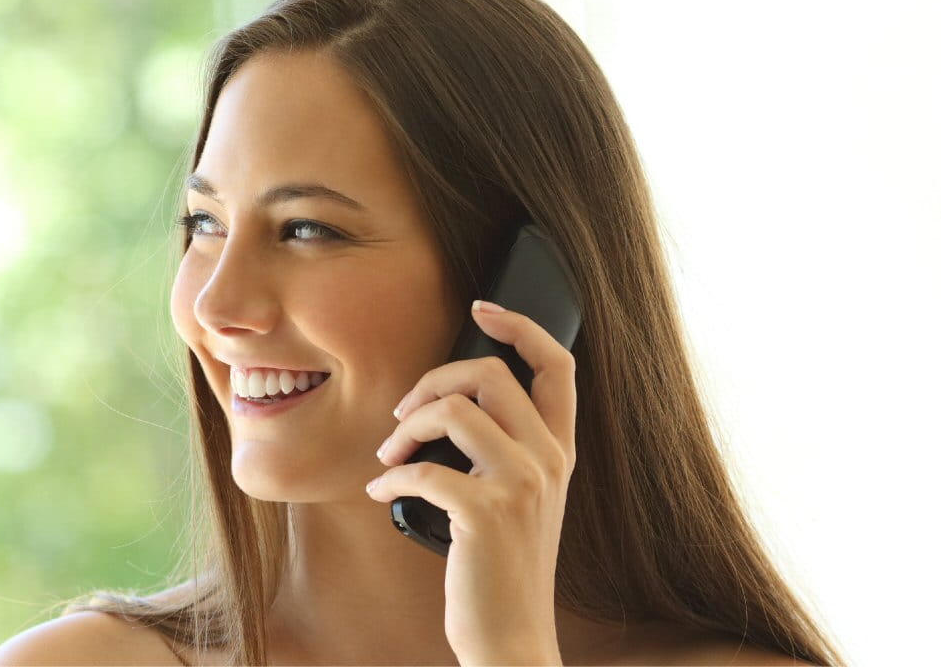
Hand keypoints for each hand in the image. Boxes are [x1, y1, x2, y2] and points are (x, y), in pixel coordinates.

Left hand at [363, 300, 576, 665]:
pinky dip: (389, 478)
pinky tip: (380, 493)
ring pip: (453, 407)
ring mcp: (523, 485)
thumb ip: (502, 452)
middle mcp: (550, 460)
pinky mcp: (486, 513)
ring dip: (404, 428)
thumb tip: (447, 404)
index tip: (482, 306)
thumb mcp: (518, 501)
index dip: (521, 325)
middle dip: (430, 382)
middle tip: (401, 418)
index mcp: (560, 452)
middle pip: (489, 373)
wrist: (511, 636)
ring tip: (388, 459)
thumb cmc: (500, 568)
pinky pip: (421, 468)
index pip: (559, 365)